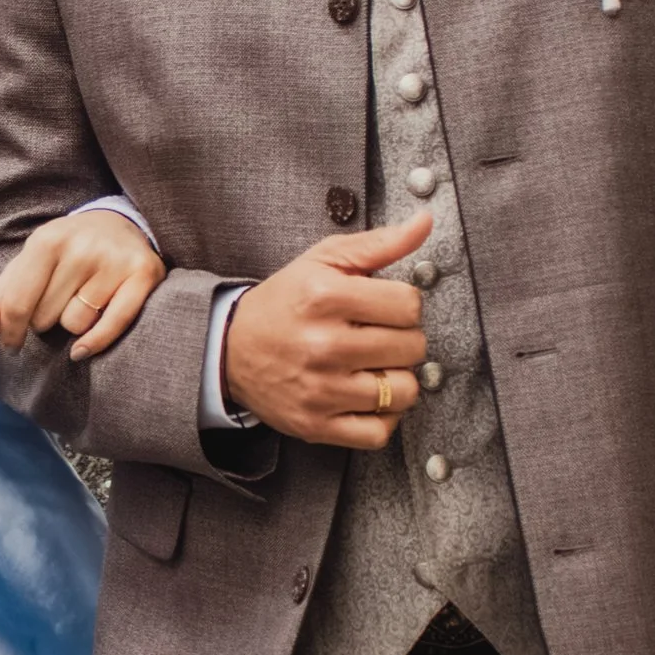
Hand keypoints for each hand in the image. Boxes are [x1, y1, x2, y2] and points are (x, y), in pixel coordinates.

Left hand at [0, 207, 165, 361]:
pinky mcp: (143, 274)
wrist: (119, 223)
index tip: (10, 345)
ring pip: (77, 324)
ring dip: (74, 326)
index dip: (9, 331)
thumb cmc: (66, 251)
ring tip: (81, 304)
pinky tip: (81, 350)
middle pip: (47, 317)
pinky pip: (114, 324)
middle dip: (46, 320)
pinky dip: (96, 342)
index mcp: (47, 240)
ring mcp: (114, 261)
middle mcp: (81, 248)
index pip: (18, 302)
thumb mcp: (28, 264)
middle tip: (57, 304)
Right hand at [219, 216, 434, 447]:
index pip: (409, 305)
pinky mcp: (316, 425)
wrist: (229, 349)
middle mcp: (323, 345)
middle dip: (404, 339)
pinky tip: (370, 397)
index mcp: (325, 297)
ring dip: (398, 379)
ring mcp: (320, 390)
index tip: (386, 307)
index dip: (405, 304)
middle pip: (412, 348)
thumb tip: (425, 222)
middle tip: (380, 336)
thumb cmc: (285, 302)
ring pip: (403, 392)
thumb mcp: (324, 260)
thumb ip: (379, 243)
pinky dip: (384, 417)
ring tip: (378, 367)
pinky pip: (379, 432)